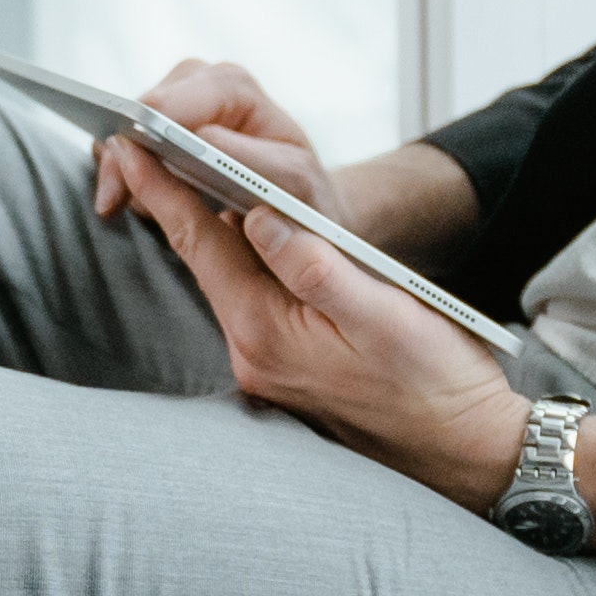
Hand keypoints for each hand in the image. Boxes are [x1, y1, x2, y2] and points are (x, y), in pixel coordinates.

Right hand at [83, 55, 339, 236]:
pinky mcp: (162, 127)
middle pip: (139, 109)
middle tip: (110, 202)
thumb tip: (196, 139)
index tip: (126, 169)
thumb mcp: (289, 181)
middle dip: (123, 155)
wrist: (300, 202)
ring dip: (118, 166)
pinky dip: (120, 170)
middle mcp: (201, 82)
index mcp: (232, 86)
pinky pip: (125, 141)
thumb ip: (246, 161)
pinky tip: (116, 201)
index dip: (140, 131)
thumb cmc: (299, 191)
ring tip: (111, 204)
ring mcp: (178, 101)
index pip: (169, 103)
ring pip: (126, 125)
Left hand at [112, 164, 525, 506]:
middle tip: (136, 143)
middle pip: (200, 260)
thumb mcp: (386, 314)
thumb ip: (317, 266)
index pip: (200, 245)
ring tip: (177, 172)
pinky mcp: (287, 369)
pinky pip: (247, 299)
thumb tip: (258, 216)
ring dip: (201, 228)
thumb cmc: (438, 385)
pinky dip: (235, 258)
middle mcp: (254, 352)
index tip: (128, 143)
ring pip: (223, 278)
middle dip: (169, 201)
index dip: (163, 189)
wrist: (466, 452)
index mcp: (267, 332)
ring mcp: (267, 365)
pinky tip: (239, 232)